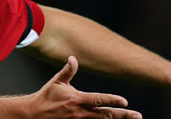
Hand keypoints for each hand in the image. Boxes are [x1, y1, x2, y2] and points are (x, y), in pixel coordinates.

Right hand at [27, 56, 141, 118]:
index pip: (99, 100)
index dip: (112, 101)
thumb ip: (68, 70)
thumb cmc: (46, 96)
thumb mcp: (56, 81)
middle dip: (123, 116)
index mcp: (77, 99)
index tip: (126, 102)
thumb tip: (73, 58)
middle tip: (137, 115)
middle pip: (106, 115)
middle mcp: (80, 113)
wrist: (34, 114)